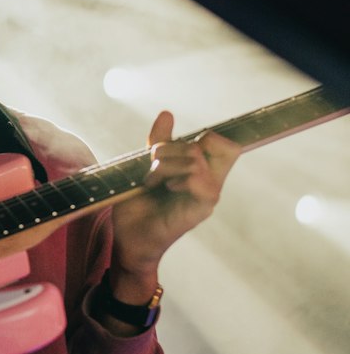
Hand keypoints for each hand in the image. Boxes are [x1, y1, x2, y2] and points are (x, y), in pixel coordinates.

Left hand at [110, 111, 239, 285]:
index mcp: (201, 171)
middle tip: (152, 165)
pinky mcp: (201, 209)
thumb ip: (159, 142)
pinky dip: (177, 178)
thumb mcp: (145, 166)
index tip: (178, 144)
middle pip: (211, 143)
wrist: (128, 240)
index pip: (226, 144)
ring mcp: (207, 196)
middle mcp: (209, 182)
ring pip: (197, 159)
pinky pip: (200, 181)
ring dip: (165, 165)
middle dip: (171, 147)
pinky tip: (164, 188)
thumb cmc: (137, 206)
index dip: (210, 136)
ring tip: (150, 180)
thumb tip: (167, 114)